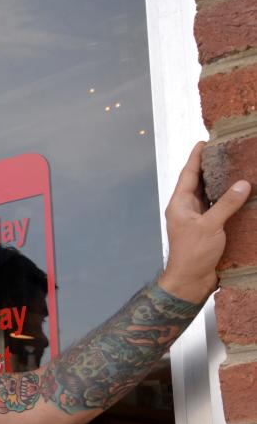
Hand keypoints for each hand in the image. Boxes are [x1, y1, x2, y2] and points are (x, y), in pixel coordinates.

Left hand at [160, 141, 252, 302]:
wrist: (190, 281)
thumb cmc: (193, 254)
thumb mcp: (210, 226)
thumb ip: (226, 205)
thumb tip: (243, 183)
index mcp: (180, 204)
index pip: (188, 174)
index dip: (196, 157)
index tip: (204, 141)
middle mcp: (186, 208)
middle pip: (199, 182)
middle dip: (211, 167)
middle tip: (226, 150)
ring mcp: (197, 218)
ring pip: (210, 195)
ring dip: (221, 183)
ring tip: (236, 167)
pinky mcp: (208, 228)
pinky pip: (219, 209)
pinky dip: (228, 200)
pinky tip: (240, 193)